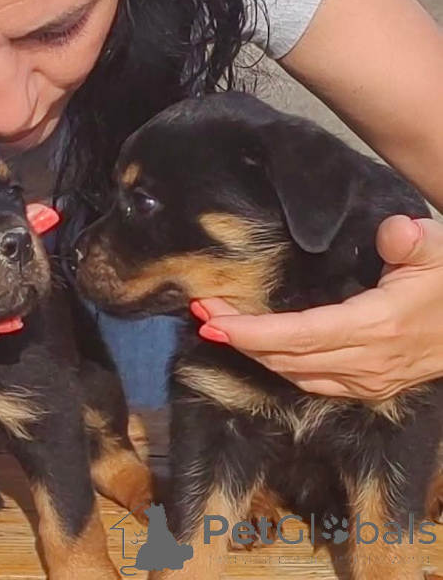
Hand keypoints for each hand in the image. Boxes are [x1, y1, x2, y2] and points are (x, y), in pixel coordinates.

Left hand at [189, 215, 442, 400]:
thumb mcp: (437, 251)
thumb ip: (413, 240)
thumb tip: (394, 231)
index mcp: (376, 327)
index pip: (299, 336)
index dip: (253, 332)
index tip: (213, 320)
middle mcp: (366, 362)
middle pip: (287, 358)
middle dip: (239, 338)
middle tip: (199, 313)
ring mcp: (368, 381)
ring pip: (296, 376)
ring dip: (254, 354)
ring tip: (218, 326)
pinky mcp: (370, 387)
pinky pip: (313, 384)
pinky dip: (279, 366)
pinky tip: (259, 350)